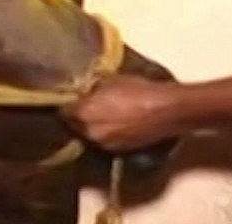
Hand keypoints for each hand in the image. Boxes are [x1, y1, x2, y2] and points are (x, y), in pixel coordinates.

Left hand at [61, 74, 189, 150]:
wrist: (167, 109)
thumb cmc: (137, 90)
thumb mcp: (109, 80)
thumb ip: (91, 88)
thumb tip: (83, 89)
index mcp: (83, 114)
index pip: (64, 112)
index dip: (68, 104)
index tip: (74, 99)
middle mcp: (89, 132)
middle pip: (75, 126)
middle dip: (78, 117)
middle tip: (87, 106)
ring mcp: (104, 144)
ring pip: (89, 135)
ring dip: (92, 127)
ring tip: (102, 116)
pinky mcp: (119, 151)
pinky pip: (104, 142)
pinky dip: (106, 134)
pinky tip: (115, 125)